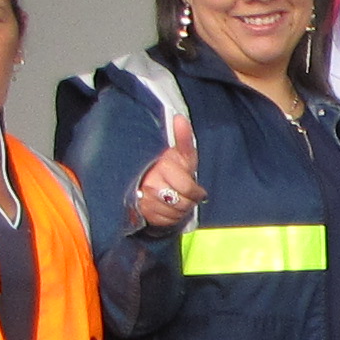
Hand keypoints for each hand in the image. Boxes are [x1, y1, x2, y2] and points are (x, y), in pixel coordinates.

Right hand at [130, 112, 204, 232]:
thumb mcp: (179, 153)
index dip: (195, 192)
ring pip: (174, 213)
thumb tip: (180, 118)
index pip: (187, 187)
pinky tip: (169, 208)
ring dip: (180, 210)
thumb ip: (183, 138)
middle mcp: (150, 184)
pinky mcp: (142, 212)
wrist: (141, 180)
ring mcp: (144, 200)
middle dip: (188, 201)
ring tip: (177, 200)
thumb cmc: (167, 166)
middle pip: (182, 202)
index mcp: (162, 168)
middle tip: (187, 196)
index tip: (197, 191)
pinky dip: (170, 218)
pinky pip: (164, 221)